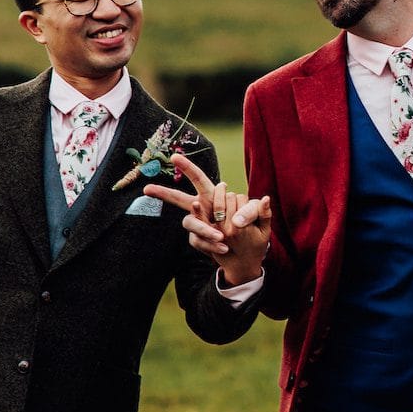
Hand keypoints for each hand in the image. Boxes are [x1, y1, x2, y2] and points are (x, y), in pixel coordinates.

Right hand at [144, 153, 271, 283]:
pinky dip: (211, 245)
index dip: (188, 167)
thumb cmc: (252, 231)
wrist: (246, 255)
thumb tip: (265, 200)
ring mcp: (198, 225)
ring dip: (204, 228)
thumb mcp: (260, 220)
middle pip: (180, 199)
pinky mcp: (198, 241)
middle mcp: (201, 209)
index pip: (199, 179)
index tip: (174, 156)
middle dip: (163, 192)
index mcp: (214, 197)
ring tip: (222, 237)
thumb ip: (260, 210)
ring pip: (190, 222)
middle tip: (146, 189)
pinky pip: (198, 241)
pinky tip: (224, 248)